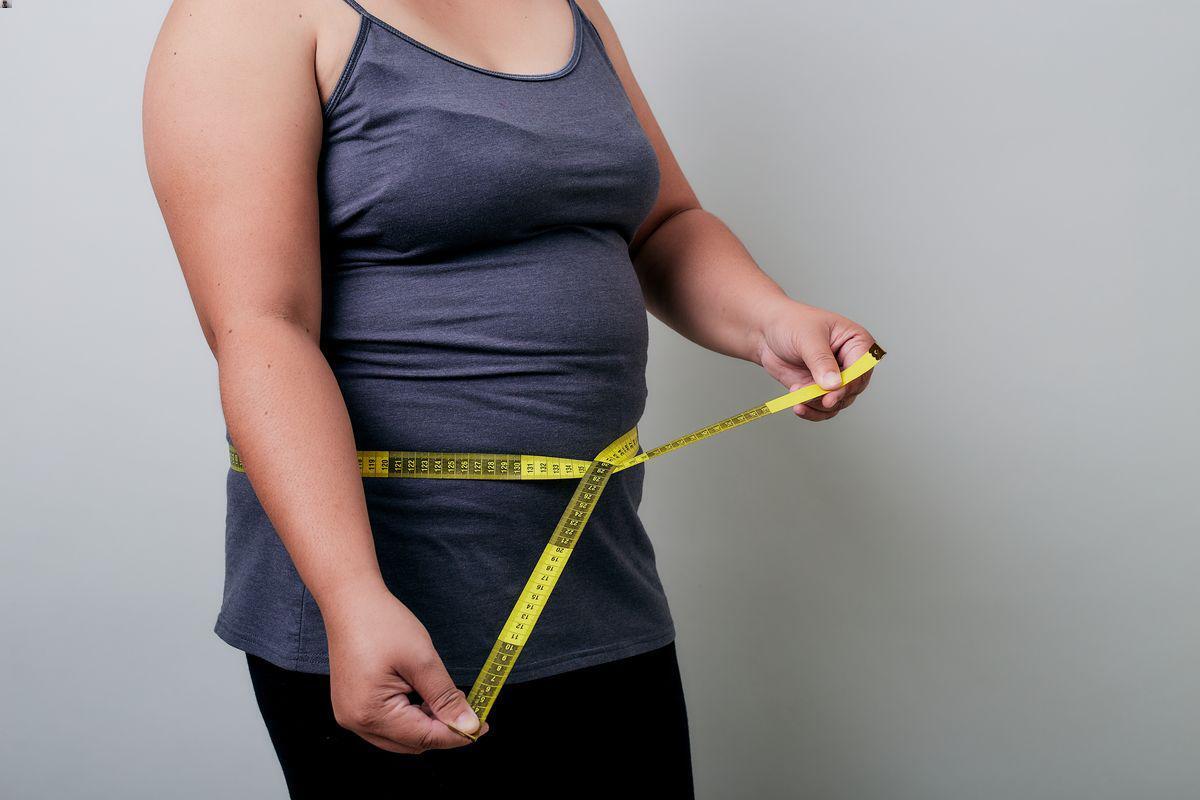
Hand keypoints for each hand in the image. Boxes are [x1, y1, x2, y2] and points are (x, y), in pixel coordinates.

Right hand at [322, 580, 488, 752]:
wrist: (350, 601)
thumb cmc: (383, 624)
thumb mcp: (422, 660)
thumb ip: (446, 698)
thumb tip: (469, 727)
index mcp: (371, 713)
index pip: (424, 738)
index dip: (456, 734)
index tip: (482, 726)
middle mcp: (356, 722)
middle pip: (412, 743)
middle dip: (441, 729)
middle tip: (466, 707)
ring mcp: (351, 716)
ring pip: (400, 737)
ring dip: (425, 723)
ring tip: (441, 696)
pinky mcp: (352, 706)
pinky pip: (387, 725)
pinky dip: (409, 716)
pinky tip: (420, 694)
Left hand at [755, 300, 877, 420]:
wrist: (766, 332)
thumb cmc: (791, 324)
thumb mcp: (807, 338)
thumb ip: (821, 361)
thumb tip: (834, 384)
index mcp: (857, 342)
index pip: (862, 368)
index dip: (849, 384)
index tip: (830, 396)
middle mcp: (851, 362)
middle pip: (853, 389)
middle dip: (830, 397)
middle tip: (808, 397)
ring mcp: (837, 378)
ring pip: (839, 402)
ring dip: (817, 404)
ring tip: (796, 393)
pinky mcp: (821, 390)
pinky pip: (824, 409)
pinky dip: (812, 411)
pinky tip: (798, 407)